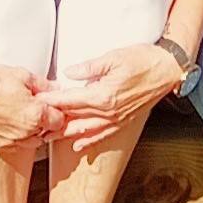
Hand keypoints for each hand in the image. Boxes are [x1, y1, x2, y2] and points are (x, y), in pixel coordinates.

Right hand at [0, 61, 55, 153]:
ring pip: (32, 141)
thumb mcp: (22, 75)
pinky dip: (18, 136)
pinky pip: (16, 144)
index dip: (58, 111)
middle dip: (46, 121)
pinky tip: (11, 122)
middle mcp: (26, 132)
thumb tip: (54, 88)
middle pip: (47, 133)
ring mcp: (12, 141)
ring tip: (24, 115)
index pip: (59, 120)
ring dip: (33, 130)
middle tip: (38, 108)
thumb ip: (43, 85)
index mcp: (35, 115)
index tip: (53, 105)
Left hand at [44, 42, 185, 157]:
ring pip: (86, 130)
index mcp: (103, 95)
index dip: (52, 100)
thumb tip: (69, 72)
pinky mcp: (124, 121)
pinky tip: (78, 145)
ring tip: (48, 136)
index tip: (37, 100)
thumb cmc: (143, 59)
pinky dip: (89, 141)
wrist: (167, 69)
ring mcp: (116, 119)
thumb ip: (89, 68)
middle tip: (35, 122)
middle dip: (54, 119)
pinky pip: (103, 134)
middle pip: (75, 118)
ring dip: (66, 133)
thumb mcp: (113, 57)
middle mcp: (108, 111)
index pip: (70, 100)